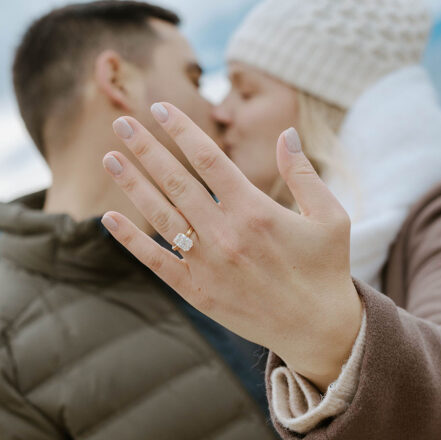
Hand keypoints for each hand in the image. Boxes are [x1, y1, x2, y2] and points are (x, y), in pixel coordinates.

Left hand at [101, 102, 362, 388]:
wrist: (318, 331)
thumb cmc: (326, 269)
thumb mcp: (331, 216)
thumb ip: (303, 173)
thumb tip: (286, 134)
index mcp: (256, 211)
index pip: (209, 160)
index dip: (181, 131)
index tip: (159, 108)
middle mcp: (227, 234)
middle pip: (177, 181)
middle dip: (146, 148)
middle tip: (122, 123)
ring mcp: (208, 264)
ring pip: (161, 216)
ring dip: (133, 185)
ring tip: (110, 158)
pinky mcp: (197, 292)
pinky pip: (157, 261)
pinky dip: (131, 241)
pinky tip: (110, 218)